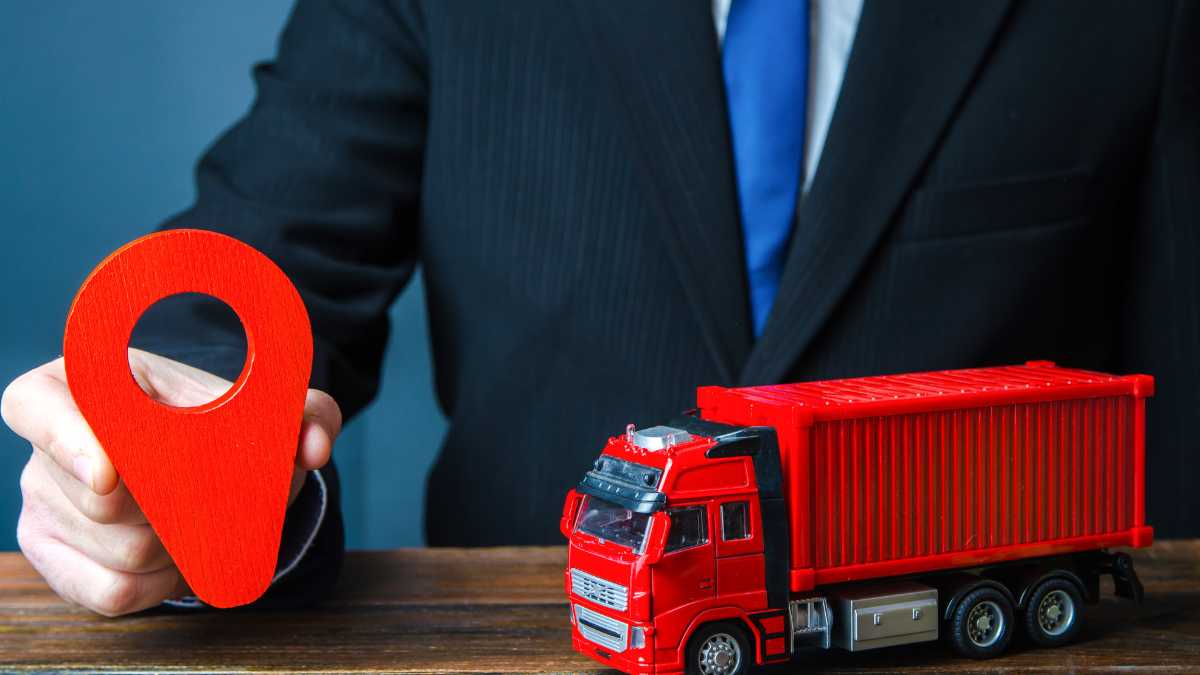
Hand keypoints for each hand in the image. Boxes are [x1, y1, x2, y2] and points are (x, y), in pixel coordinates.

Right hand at [0, 349, 340, 615]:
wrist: (202, 457)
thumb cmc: (220, 418)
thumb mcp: (268, 404)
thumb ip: (306, 412)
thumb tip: (310, 450)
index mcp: (82, 382)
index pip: (34, 405)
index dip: (65, 439)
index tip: (110, 475)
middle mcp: (48, 444)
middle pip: (102, 503)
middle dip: (178, 507)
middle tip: (219, 494)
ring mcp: (42, 503)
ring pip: (120, 551)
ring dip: (182, 546)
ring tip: (207, 518)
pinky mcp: (54, 556)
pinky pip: (113, 591)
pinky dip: (164, 583)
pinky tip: (185, 556)